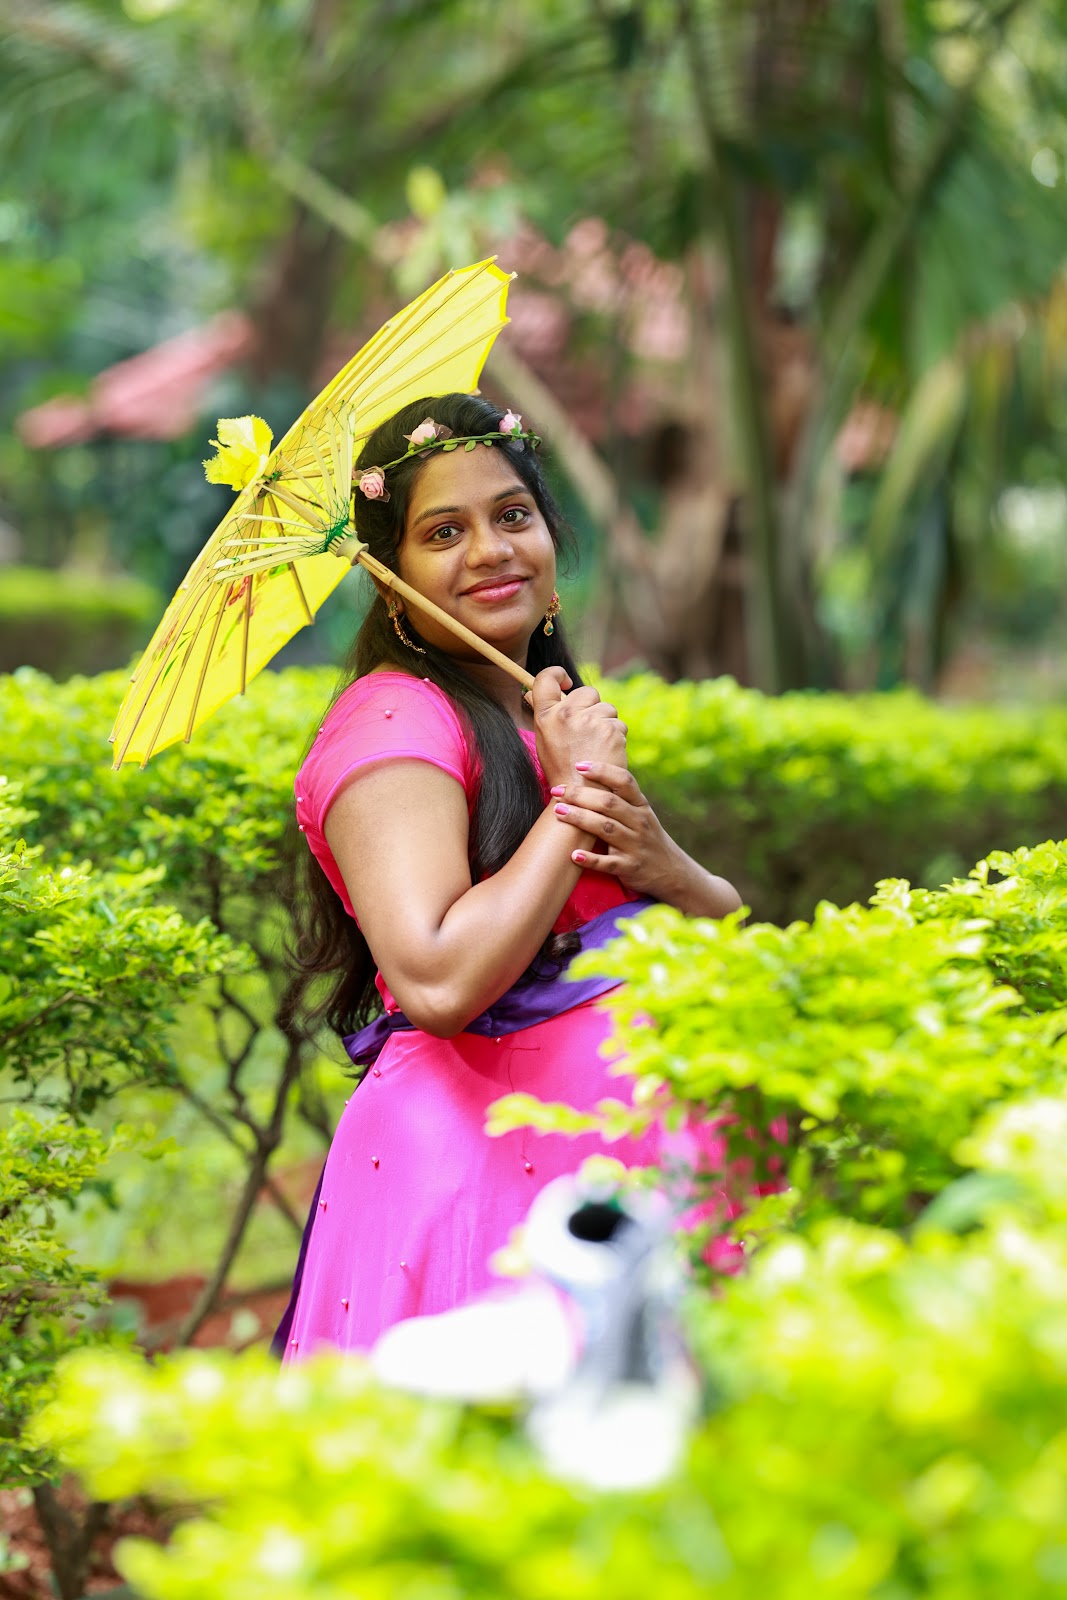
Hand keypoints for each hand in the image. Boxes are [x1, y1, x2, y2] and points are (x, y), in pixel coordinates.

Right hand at [529, 668, 627, 789]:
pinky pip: (619, 724)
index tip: (566, 682)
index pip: (546, 678)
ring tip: (596, 747)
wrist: (581, 794)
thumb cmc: (561, 768)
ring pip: (607, 709)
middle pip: (587, 692)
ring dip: (606, 724)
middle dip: (592, 707)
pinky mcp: (611, 729)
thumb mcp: (544, 739)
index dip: (557, 674)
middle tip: (587, 731)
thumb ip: (544, 713)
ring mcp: (590, 720)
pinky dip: (617, 738)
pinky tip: (606, 754)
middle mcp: (566, 714)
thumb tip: (531, 692)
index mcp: (546, 715)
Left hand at [548, 760, 681, 899]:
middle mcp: (640, 822)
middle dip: (580, 795)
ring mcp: (635, 845)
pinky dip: (590, 859)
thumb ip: (620, 798)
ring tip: (559, 812)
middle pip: (608, 803)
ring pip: (605, 828)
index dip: (602, 771)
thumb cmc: (645, 837)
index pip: (624, 781)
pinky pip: (608, 863)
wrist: (670, 872)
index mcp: (641, 805)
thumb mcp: (641, 814)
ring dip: (580, 819)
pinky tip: (573, 855)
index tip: (579, 765)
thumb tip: (586, 774)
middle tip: (557, 791)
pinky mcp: (629, 868)